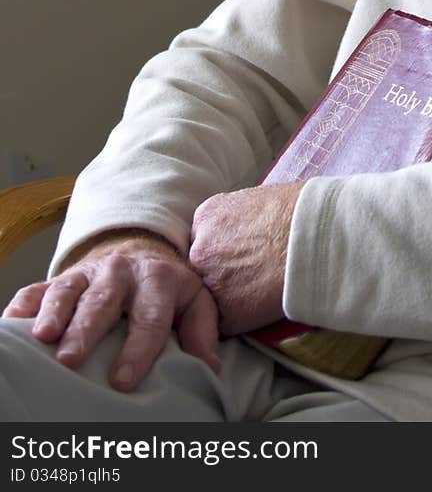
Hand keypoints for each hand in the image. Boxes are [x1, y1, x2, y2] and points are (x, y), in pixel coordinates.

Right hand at [2, 230, 219, 390]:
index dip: (138, 349)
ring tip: (41, 339)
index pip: (150, 316)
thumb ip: (201, 331)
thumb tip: (209, 368)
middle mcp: (121, 272)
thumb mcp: (194, 301)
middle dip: (86, 330)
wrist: (140, 251)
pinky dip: (23, 307)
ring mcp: (87, 273)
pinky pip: (36, 289)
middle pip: (103, 302)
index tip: (123, 381)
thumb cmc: (167, 290)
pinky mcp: (61, 277)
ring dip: (54, 314)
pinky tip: (12, 326)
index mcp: (158, 280)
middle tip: (70, 360)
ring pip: (67, 290)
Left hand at [189, 183, 302, 336]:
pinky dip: (245, 318)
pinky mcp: (227, 314)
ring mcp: (210, 283)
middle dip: (221, 273)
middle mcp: (200, 249)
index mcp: (206, 216)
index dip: (223, 251)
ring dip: (231, 298)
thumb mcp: (257, 199)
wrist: (315, 237)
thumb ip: (238, 218)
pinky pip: (229, 322)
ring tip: (262, 291)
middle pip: (201, 268)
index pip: (203, 240)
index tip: (241, 256)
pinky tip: (266, 304)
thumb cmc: (299, 211)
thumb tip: (244, 233)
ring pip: (212, 298)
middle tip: (251, 275)